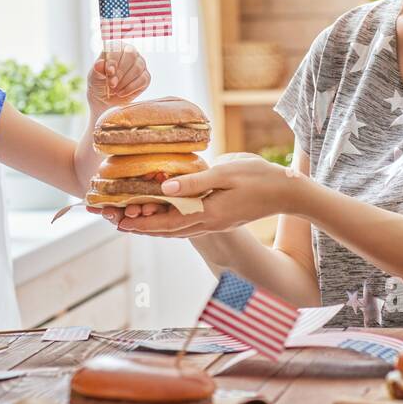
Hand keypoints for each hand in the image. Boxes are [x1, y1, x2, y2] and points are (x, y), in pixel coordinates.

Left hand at [87, 42, 149, 113]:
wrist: (104, 97)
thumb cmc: (99, 82)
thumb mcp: (94, 76)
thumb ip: (97, 69)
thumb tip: (99, 63)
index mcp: (116, 47)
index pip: (118, 48)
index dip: (114, 60)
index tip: (109, 72)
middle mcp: (130, 52)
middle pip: (131, 55)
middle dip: (120, 72)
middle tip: (111, 84)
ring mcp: (140, 64)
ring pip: (137, 68)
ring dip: (124, 81)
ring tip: (114, 89)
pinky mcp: (145, 77)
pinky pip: (143, 79)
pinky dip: (130, 88)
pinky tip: (121, 93)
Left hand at [97, 153, 300, 236]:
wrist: (288, 193)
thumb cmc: (260, 177)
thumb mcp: (226, 173)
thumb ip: (194, 181)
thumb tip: (164, 187)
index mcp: (209, 213)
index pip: (167, 223)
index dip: (141, 222)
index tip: (118, 221)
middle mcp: (209, 223)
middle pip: (166, 230)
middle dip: (139, 226)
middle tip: (114, 221)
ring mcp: (215, 223)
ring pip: (176, 229)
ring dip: (151, 225)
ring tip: (130, 220)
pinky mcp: (219, 219)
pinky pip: (187, 224)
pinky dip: (168, 222)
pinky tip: (161, 216)